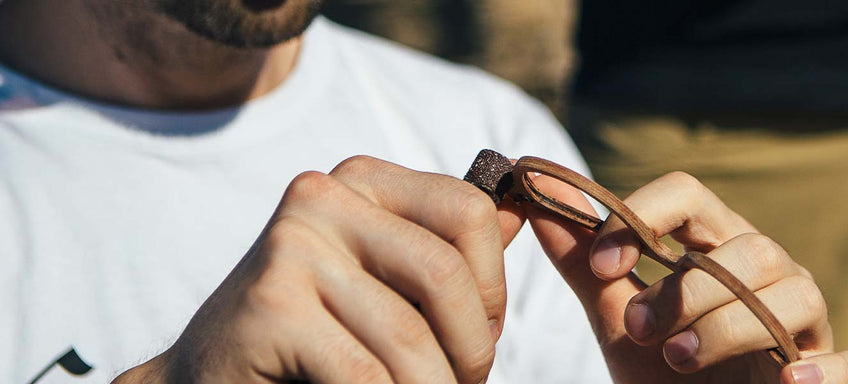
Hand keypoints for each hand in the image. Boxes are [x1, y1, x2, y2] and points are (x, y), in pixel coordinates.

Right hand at [114, 156, 527, 383]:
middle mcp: (323, 195)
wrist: (209, 374)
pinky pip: (368, 374)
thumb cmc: (316, 331)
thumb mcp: (386, 279)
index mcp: (363, 179)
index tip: (481, 336)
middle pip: (447, 275)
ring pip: (411, 336)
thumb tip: (520, 212)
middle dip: (472, 349)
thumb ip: (446, 248)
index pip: (471, 213)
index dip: (493, 288)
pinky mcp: (270, 305)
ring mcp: (291, 245)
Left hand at [524, 171, 847, 383]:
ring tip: (679, 359)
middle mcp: (766, 274)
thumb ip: (586, 265)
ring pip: (794, 293)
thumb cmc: (664, 371)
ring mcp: (804, 322)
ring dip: (729, 325)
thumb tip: (538, 195)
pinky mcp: (829, 374)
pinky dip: (824, 369)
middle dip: (686, 288)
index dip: (643, 216)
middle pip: (747, 247)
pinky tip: (788, 381)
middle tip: (639, 329)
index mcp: (714, 249)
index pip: (689, 196)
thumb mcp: (620, 320)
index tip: (602, 262)